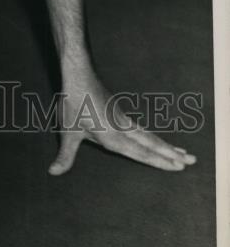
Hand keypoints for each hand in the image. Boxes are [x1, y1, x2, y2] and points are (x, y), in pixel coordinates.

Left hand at [49, 67, 196, 175]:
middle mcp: (123, 129)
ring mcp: (123, 119)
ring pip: (148, 135)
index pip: (141, 153)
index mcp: (113, 137)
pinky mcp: (119, 111)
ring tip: (182, 152)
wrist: (79, 74)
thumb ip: (65, 155)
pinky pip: (141, 128)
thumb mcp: (68, 132)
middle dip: (171, 154)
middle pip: (151, 144)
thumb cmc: (73, 103)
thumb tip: (53, 172)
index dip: (159, 161)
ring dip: (165, 145)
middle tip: (192, 161)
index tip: (178, 166)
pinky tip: (155, 140)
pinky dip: (152, 136)